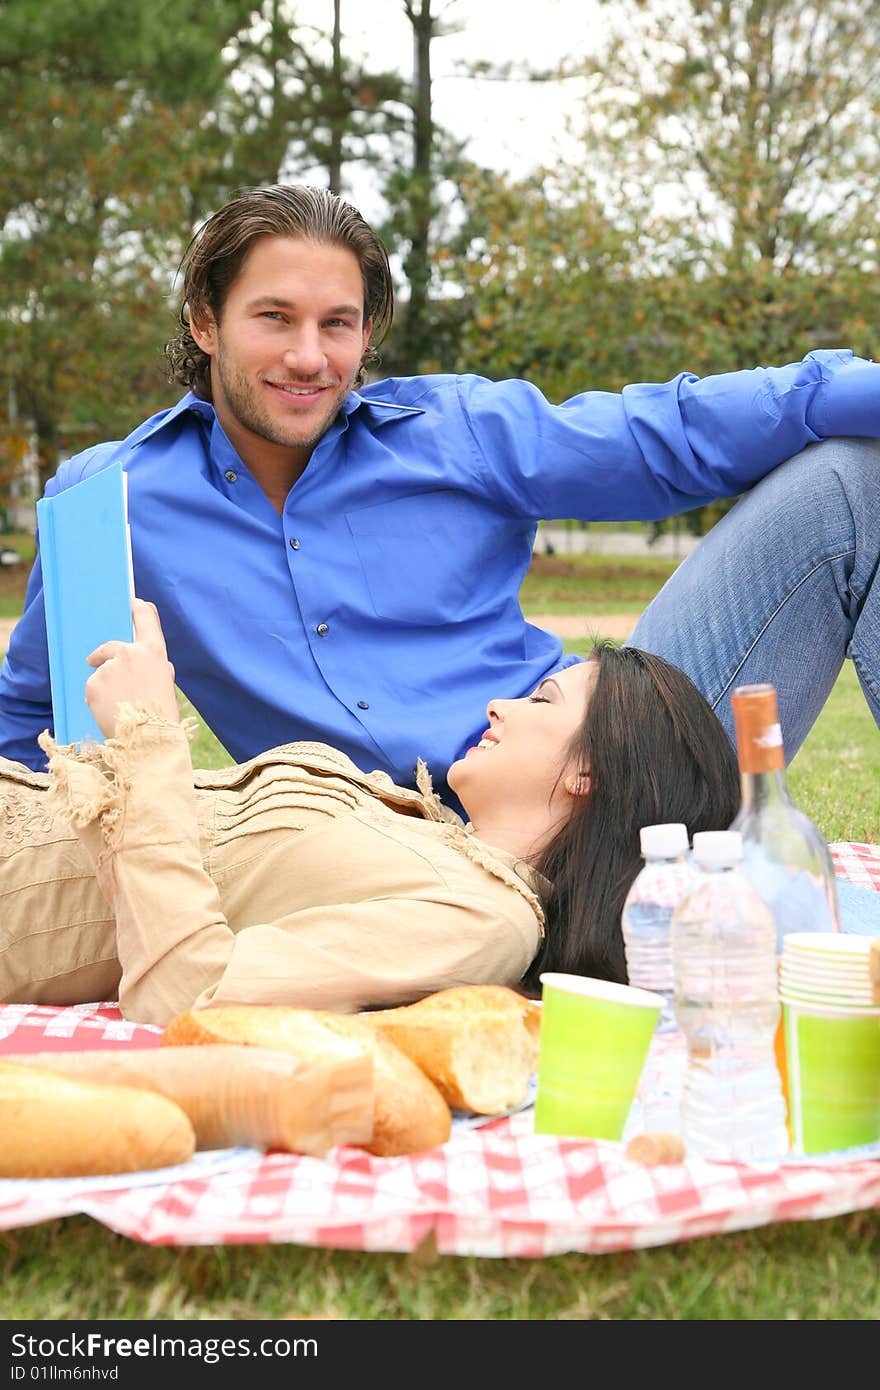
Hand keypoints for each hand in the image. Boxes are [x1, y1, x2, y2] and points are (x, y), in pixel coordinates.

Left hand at [85, 599, 179, 736]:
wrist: (147, 740)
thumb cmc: (162, 715)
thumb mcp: (166, 684)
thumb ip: (158, 668)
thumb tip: (159, 663)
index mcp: (154, 651)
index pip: (145, 617)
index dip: (137, 608)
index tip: (131, 603)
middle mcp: (130, 653)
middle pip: (112, 646)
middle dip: (104, 655)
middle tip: (95, 660)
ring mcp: (109, 667)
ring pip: (101, 671)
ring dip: (105, 684)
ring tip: (117, 705)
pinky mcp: (93, 683)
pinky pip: (93, 687)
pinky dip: (97, 698)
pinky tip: (108, 710)